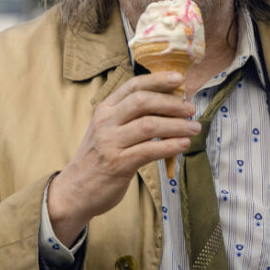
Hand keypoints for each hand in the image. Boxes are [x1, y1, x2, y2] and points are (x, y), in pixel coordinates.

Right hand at [47, 71, 199, 245]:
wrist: (75, 190)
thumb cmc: (98, 158)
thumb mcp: (107, 130)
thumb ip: (129, 116)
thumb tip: (168, 105)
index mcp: (105, 109)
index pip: (133, 86)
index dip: (157, 80)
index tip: (179, 79)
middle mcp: (105, 121)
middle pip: (142, 102)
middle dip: (172, 103)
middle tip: (191, 109)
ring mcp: (110, 142)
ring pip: (149, 125)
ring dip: (177, 125)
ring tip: (194, 128)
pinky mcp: (117, 164)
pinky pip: (149, 150)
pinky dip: (169, 146)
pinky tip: (183, 145)